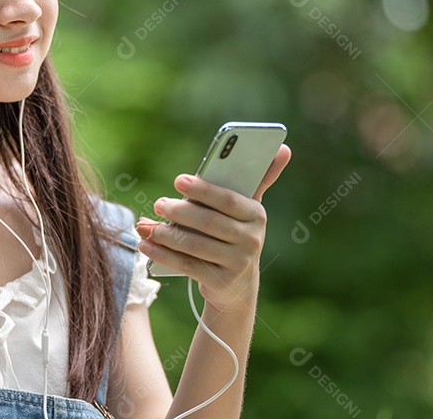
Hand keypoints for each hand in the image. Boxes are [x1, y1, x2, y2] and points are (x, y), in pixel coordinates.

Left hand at [135, 144, 290, 312]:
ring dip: (168, 234)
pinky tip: (147, 246)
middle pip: (210, 222)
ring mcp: (238, 263)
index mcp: (256, 215)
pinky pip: (188, 266)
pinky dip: (165, 255)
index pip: (229, 200)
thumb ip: (259, 177)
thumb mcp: (245, 208)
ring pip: (196, 245)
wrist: (236, 284)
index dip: (204, 189)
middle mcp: (252, 240)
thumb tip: (284, 148)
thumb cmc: (234, 233)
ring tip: (148, 226)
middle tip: (159, 203)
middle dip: (180, 212)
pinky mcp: (222, 282)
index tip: (179, 180)